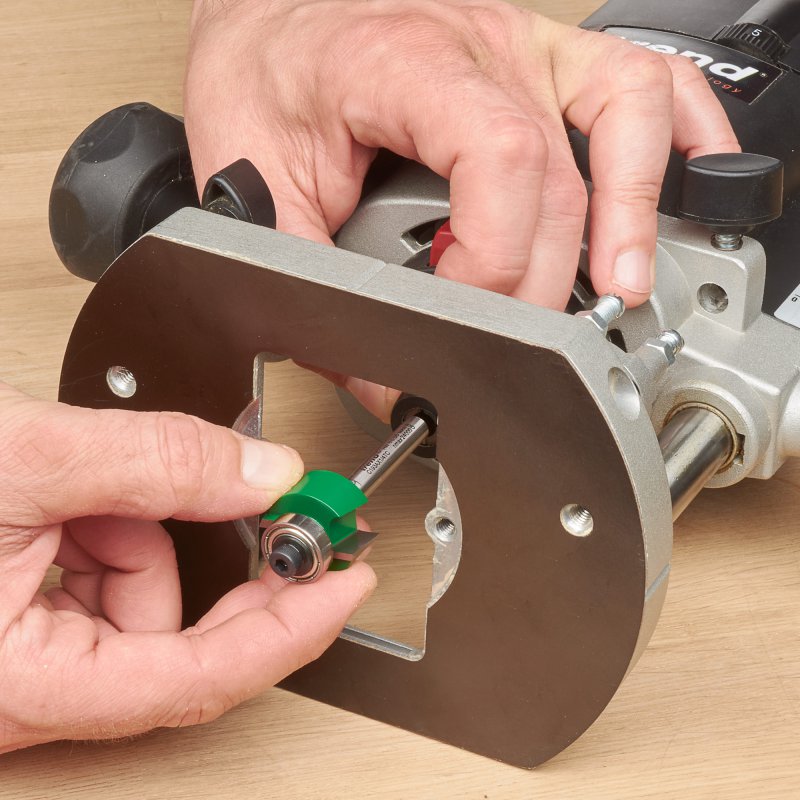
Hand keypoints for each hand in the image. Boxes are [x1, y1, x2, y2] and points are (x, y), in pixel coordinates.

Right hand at [0, 383, 374, 752]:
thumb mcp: (26, 460)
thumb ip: (157, 461)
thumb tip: (264, 470)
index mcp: (19, 685)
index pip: (199, 678)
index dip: (290, 627)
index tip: (349, 582)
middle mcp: (21, 692)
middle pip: (178, 644)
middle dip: (221, 567)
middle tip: (273, 514)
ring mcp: (19, 664)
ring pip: (140, 604)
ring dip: (143, 534)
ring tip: (91, 488)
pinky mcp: (15, 626)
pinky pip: (100, 585)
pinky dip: (109, 533)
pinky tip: (73, 502)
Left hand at [185, 0, 737, 312]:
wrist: (273, 19)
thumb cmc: (265, 77)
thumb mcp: (261, 184)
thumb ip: (312, 281)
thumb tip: (376, 374)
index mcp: (407, 64)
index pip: (500, 163)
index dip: (498, 261)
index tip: (471, 319)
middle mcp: (482, 48)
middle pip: (559, 177)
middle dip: (545, 281)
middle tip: (521, 342)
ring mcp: (525, 49)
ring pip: (625, 119)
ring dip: (635, 213)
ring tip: (622, 286)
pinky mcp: (545, 61)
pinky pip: (641, 81)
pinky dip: (676, 137)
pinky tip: (681, 185)